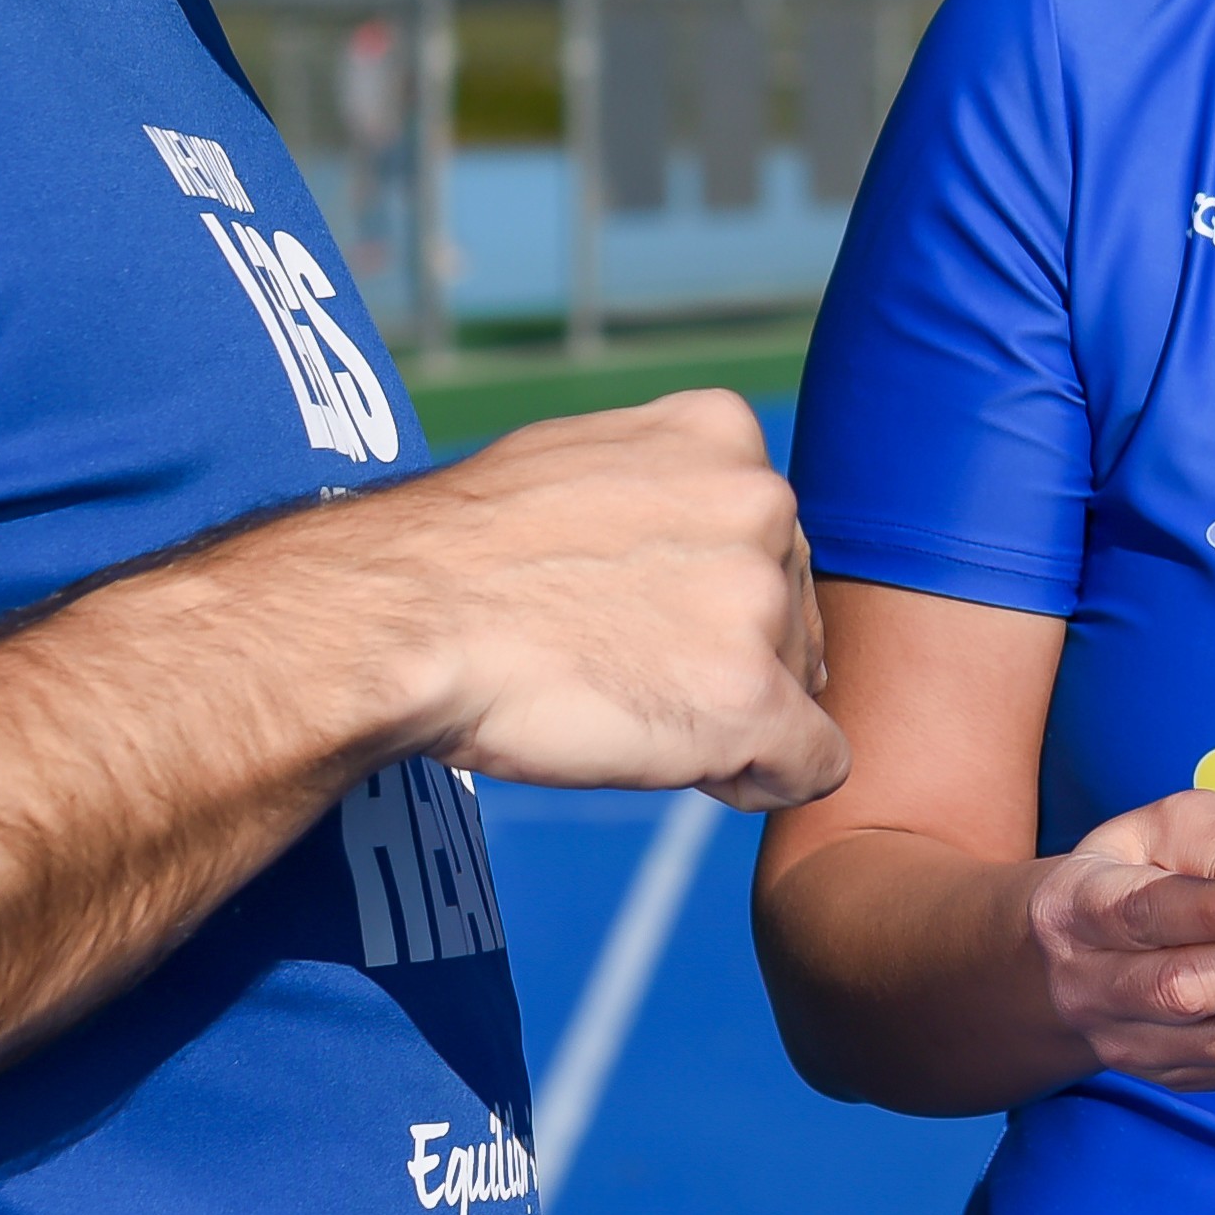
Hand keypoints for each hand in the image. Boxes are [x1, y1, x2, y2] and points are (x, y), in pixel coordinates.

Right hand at [304, 391, 848, 808]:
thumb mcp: (582, 464)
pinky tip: (693, 770)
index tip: (638, 619)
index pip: (769, 538)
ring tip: (621, 704)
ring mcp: (759, 601)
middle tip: (622, 668)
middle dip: (729, 654)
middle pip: (790, 611)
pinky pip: (813, 763)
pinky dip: (762, 780)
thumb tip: (707, 540)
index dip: (711, 598)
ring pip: (795, 687)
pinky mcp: (749, 698)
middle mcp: (762, 503)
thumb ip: (665, 488)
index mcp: (723, 434)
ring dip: (726, 713)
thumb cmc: (463, 555)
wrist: (402, 618)